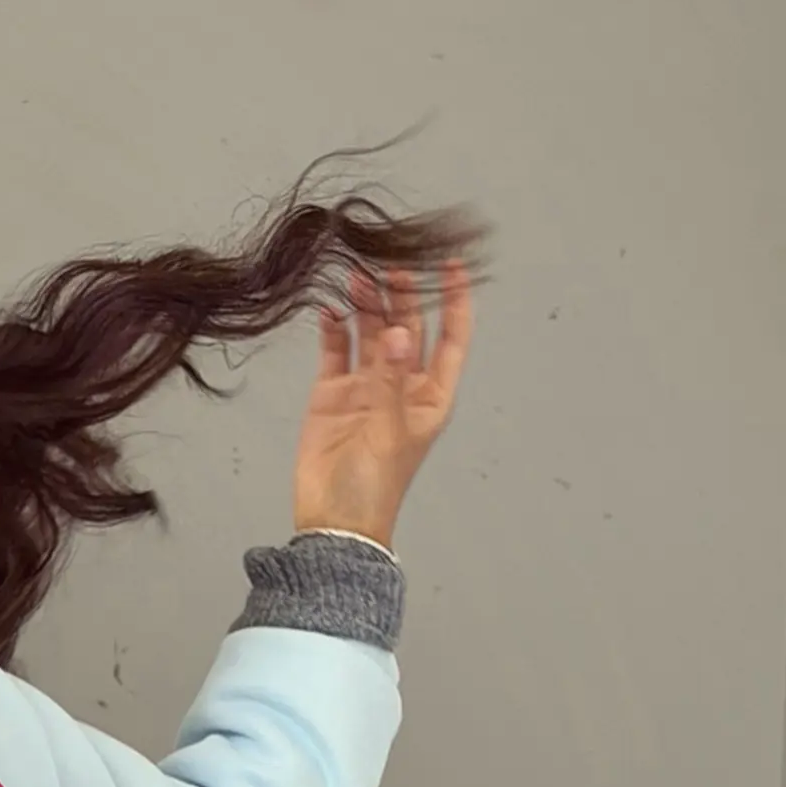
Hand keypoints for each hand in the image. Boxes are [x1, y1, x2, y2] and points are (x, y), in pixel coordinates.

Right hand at [292, 260, 473, 548]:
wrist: (332, 522)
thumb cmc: (373, 487)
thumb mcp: (390, 431)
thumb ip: (392, 380)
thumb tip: (402, 332)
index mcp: (431, 394)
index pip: (451, 336)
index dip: (453, 300)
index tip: (450, 264)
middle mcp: (401, 383)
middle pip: (409, 325)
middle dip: (402, 293)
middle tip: (390, 263)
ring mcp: (365, 386)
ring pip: (371, 332)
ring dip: (367, 304)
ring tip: (356, 276)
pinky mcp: (332, 392)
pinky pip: (336, 350)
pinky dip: (335, 328)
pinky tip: (331, 307)